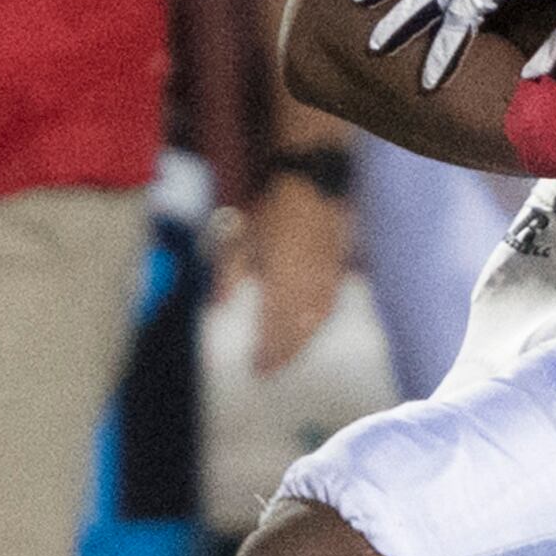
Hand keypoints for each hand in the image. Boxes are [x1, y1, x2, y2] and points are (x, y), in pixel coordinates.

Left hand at [218, 171, 352, 373]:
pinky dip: (320, 322)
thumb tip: (217, 306)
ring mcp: (327, 277)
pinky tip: (313, 329)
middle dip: (284, 354)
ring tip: (290, 357)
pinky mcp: (338, 269)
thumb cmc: (271, 210)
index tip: (256, 369)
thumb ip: (229, 275)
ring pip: (317, 320)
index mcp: (281, 279)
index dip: (267, 352)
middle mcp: (307, 284)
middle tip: (271, 372)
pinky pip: (331, 304)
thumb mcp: (240, 239)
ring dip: (303, 343)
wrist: (310, 183)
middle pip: (298, 330)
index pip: (275, 327)